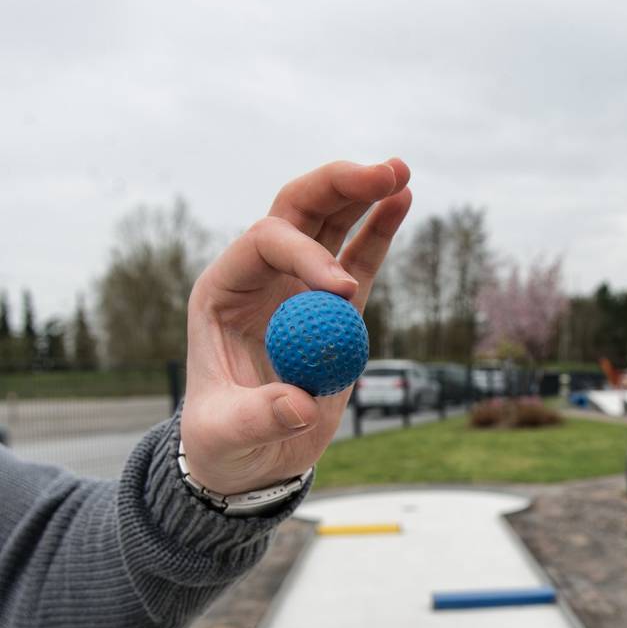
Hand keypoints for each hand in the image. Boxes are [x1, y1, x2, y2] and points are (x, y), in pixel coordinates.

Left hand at [180, 159, 411, 494]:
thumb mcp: (227, 435)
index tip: (347, 293)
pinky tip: (402, 200)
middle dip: (338, 187)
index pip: (265, 244)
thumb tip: (299, 404)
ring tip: (400, 171)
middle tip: (384, 173)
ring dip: (363, 194)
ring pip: (329, 223)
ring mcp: (297, 287)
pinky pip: (358, 259)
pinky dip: (379, 230)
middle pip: (296, 211)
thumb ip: (257, 417)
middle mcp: (259, 277)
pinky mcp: (331, 308)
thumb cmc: (225, 442)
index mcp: (223, 292)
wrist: (249, 456)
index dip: (307, 255)